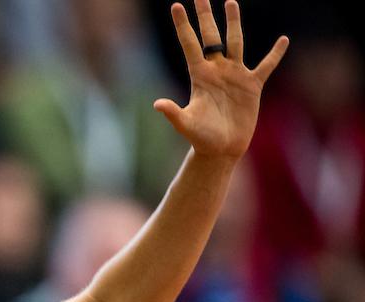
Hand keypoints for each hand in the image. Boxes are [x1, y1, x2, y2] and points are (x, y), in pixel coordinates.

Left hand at [154, 0, 288, 159]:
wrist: (221, 149)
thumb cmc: (201, 138)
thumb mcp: (186, 124)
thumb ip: (173, 113)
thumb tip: (157, 104)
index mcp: (199, 76)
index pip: (190, 44)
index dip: (184, 26)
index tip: (176, 6)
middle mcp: (216, 70)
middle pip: (211, 37)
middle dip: (206, 16)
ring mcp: (235, 75)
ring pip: (236, 43)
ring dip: (233, 24)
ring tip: (230, 3)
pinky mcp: (252, 85)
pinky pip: (266, 65)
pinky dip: (275, 54)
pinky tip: (284, 40)